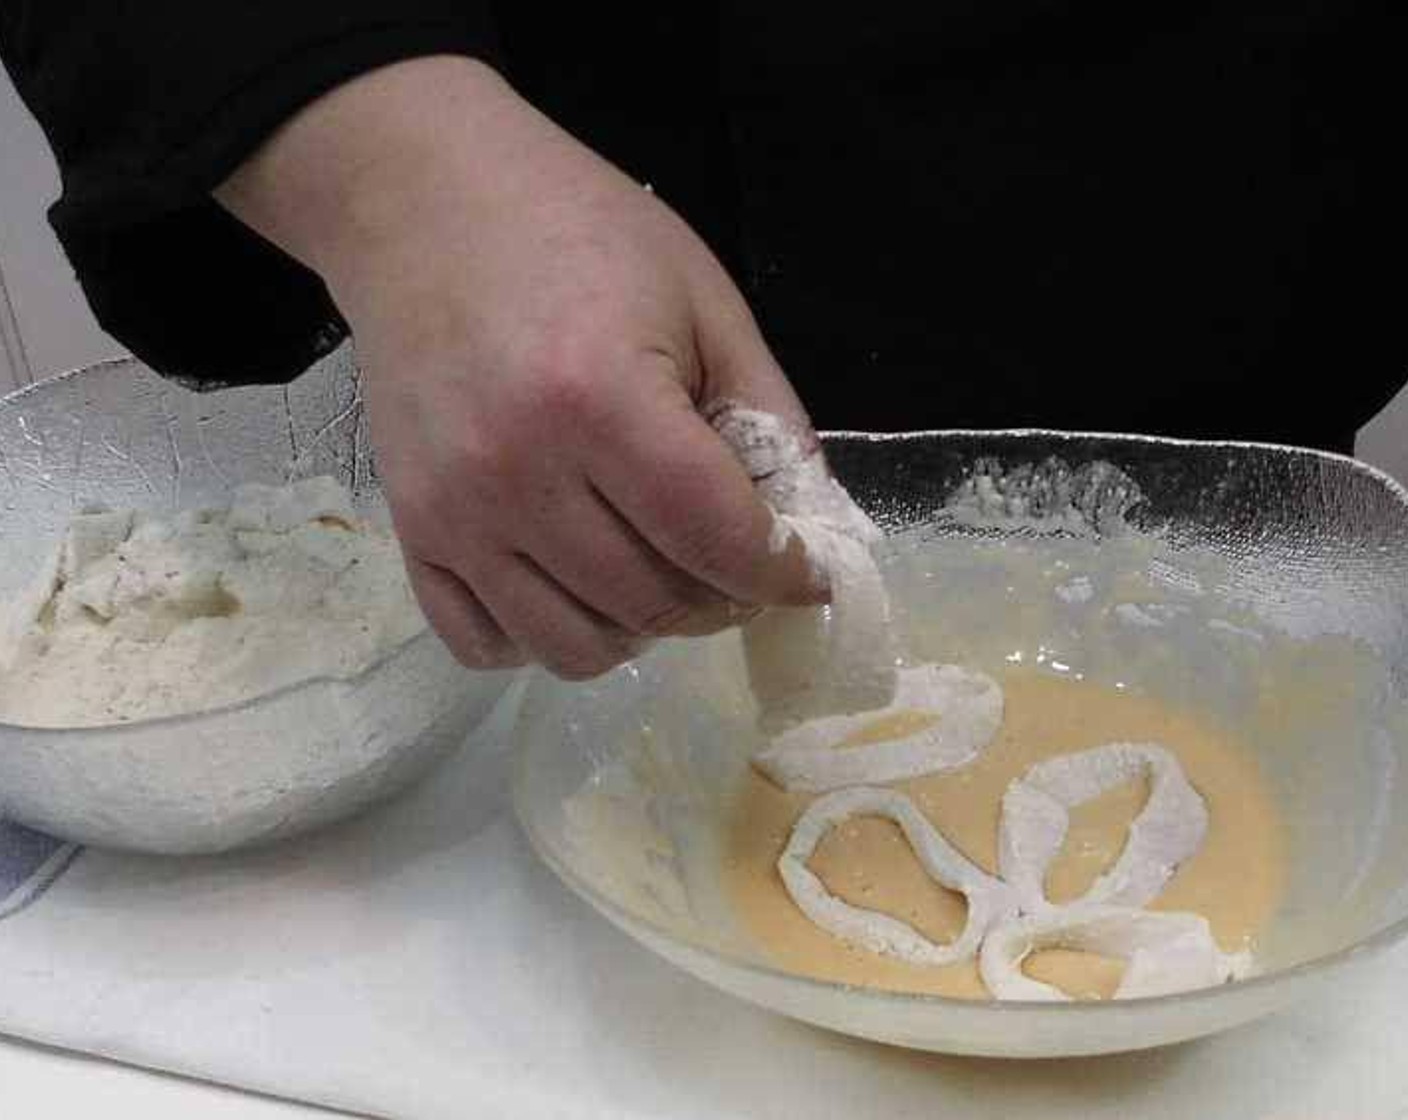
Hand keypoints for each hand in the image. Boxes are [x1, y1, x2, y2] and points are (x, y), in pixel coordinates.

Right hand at [218, 57, 820, 678]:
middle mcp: (520, 472)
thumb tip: (809, 526)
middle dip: (721, 599)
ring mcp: (456, 513)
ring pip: (576, 647)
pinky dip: (543, 637)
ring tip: (654, 570)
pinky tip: (571, 584)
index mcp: (602, 399)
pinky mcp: (411, 531)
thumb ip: (769, 415)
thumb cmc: (576, 231)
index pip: (717, 539)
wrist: (421, 203)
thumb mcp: (703, 300)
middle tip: (732, 560)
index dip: (783, 573)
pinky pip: (484, 644)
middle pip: (655, 603)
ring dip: (640, 628)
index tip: (807, 574)